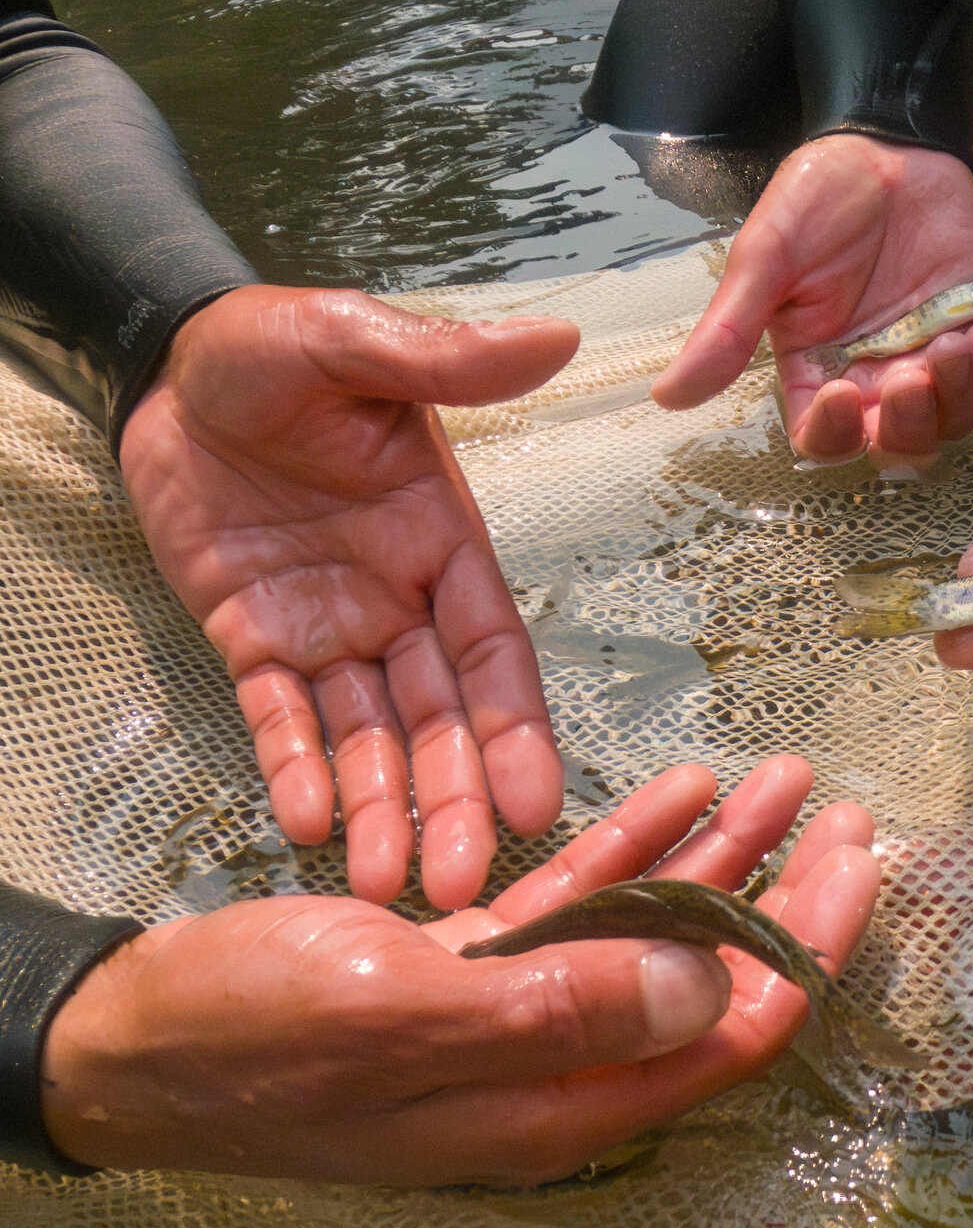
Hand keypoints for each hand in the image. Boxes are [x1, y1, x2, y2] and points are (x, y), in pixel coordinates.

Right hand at [41, 755, 881, 1185]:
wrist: (133, 1039)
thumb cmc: (254, 1037)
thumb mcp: (407, 1018)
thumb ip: (564, 1008)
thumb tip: (707, 991)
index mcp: (562, 1101)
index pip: (727, 1032)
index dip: (803, 950)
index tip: (856, 867)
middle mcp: (561, 1065)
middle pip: (710, 979)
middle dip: (784, 894)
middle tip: (844, 813)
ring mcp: (521, 1013)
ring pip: (653, 930)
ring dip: (720, 853)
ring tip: (783, 777)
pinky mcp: (477, 968)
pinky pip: (582, 906)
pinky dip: (633, 848)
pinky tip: (681, 790)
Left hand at [120, 286, 582, 910]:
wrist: (160, 363)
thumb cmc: (267, 346)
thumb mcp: (352, 342)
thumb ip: (446, 360)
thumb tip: (557, 339)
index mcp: (441, 539)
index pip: (492, 649)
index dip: (516, 730)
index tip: (538, 806)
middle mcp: (398, 598)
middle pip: (437, 717)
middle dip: (451, 799)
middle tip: (459, 888)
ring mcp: (327, 626)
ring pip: (365, 734)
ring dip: (381, 806)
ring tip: (385, 883)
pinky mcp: (253, 640)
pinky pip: (277, 716)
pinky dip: (292, 768)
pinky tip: (305, 824)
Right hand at [652, 135, 972, 464]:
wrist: (883, 142)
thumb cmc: (817, 197)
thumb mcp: (764, 258)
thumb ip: (725, 330)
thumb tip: (666, 396)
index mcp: (817, 367)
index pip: (825, 435)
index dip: (835, 435)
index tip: (841, 396)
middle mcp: (874, 373)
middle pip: (897, 441)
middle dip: (909, 423)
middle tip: (910, 376)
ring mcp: (928, 351)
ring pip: (952, 416)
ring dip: (958, 395)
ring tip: (954, 345)